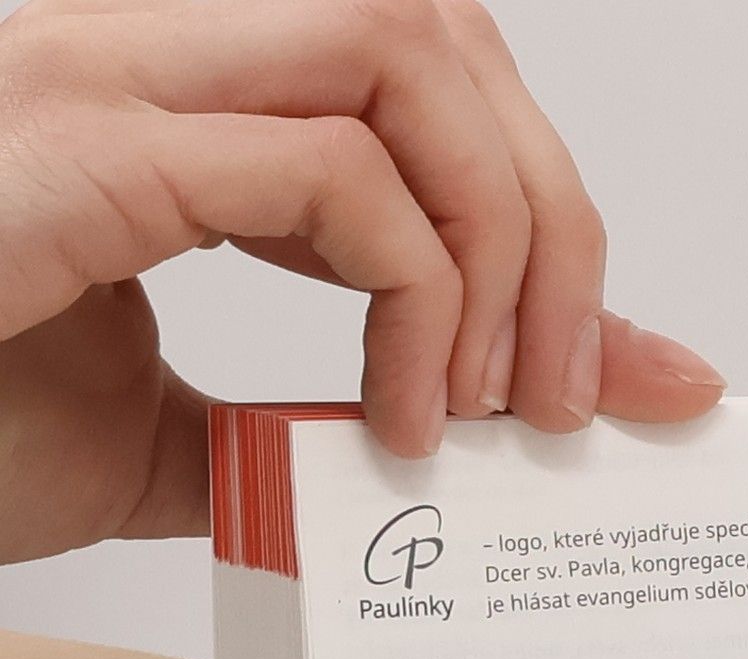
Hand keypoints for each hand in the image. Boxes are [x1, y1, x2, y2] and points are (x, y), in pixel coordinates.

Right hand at [0, 0, 724, 566]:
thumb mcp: (200, 444)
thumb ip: (339, 407)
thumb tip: (495, 421)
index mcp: (177, 110)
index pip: (410, 73)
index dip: (533, 202)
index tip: (586, 365)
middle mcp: (144, 58)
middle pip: (433, 27)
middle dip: (547, 210)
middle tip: (565, 390)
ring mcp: (102, 81)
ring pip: (398, 49)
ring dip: (496, 237)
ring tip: (491, 405)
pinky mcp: (77, 145)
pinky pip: (322, 160)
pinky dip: (412, 286)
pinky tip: (406, 410)